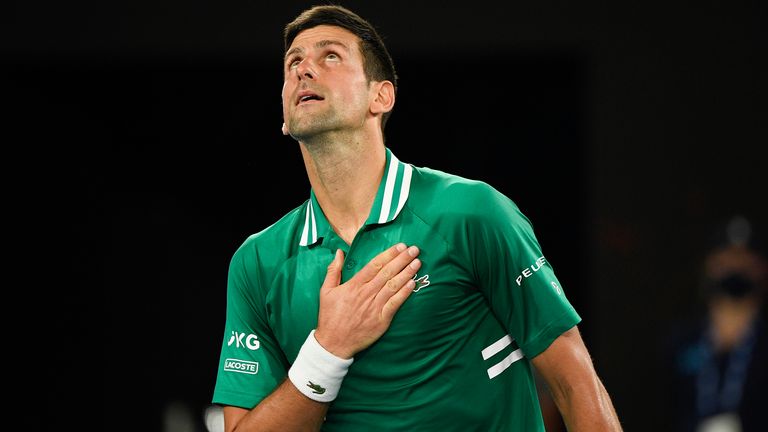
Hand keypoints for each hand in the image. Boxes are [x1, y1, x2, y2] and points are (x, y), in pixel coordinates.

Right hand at [314, 243, 420, 358]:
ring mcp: (375, 307)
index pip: (374, 265)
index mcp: (354, 285)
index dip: (389, 254)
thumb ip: (333, 270)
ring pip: (393, 286)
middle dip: (402, 259)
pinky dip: (404, 293)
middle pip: (387, 273)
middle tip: (414, 249)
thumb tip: (340, 252)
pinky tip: (412, 283)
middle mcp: (366, 294)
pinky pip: (395, 303)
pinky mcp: (381, 320)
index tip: (400, 246)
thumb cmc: (330, 316)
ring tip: (417, 262)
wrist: (334, 343)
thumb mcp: (326, 291)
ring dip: (407, 273)